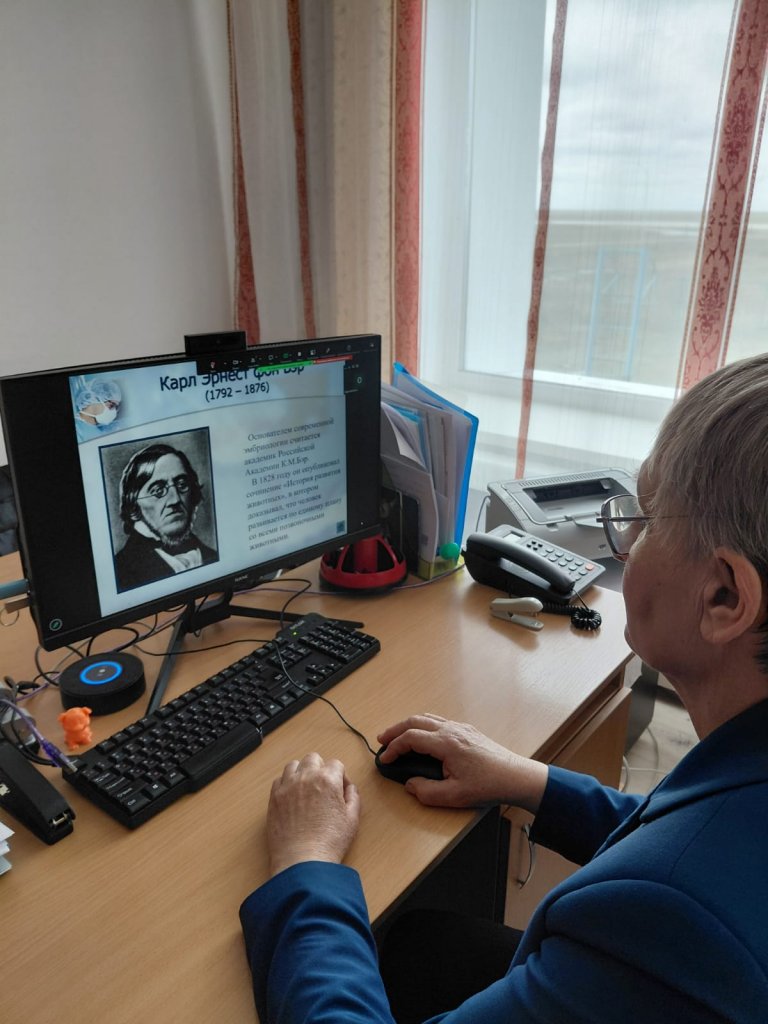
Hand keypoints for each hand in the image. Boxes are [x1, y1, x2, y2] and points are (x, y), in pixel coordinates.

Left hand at [266, 753, 360, 876]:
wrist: (302, 861)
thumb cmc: (329, 842)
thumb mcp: (352, 819)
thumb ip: (353, 797)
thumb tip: (349, 788)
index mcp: (327, 779)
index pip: (335, 764)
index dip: (341, 776)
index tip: (340, 789)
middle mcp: (305, 777)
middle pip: (313, 758)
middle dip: (321, 768)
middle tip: (324, 787)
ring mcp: (287, 786)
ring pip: (293, 765)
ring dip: (302, 772)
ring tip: (307, 789)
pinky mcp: (274, 798)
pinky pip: (279, 780)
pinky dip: (286, 783)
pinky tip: (293, 797)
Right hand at [377, 714, 547, 812]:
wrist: (515, 776)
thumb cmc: (488, 785)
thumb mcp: (454, 796)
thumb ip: (426, 792)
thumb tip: (410, 784)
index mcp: (446, 743)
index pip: (411, 738)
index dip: (393, 748)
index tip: (384, 759)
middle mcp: (451, 730)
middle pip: (415, 721)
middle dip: (395, 730)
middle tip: (382, 740)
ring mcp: (460, 728)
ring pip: (427, 718)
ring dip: (409, 725)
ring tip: (397, 736)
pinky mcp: (467, 731)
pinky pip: (439, 721)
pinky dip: (423, 725)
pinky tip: (422, 736)